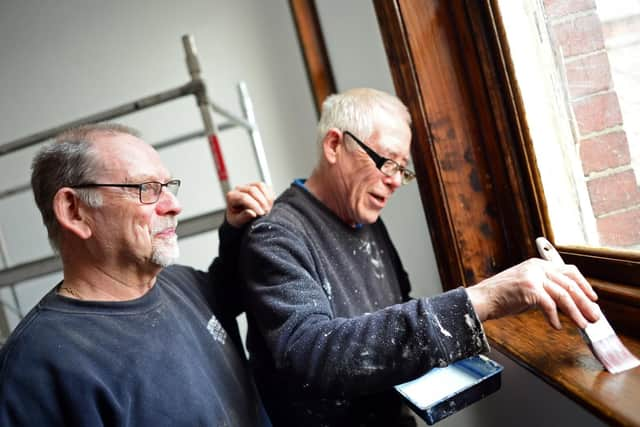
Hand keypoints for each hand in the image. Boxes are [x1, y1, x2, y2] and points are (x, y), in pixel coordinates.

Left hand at [225, 182, 273, 227]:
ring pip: (260, 185)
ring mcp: (248, 185)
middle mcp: (239, 189)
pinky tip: (269, 204)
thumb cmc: (237, 218)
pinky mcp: (255, 185)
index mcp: (231, 196)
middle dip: (262, 202)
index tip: (261, 213)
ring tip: (268, 208)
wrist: (240, 216)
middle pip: (252, 190)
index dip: (254, 205)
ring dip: (266, 197)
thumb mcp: (237, 221)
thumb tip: (252, 213)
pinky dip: (269, 194)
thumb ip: (243, 217)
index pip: (244, 197)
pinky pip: (265, 186)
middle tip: (266, 212)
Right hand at [466, 258, 599, 329]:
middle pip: (570, 284)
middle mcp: (537, 267)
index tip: (592, 298)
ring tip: (582, 324)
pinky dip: (555, 317)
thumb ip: (546, 289)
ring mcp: (532, 277)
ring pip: (563, 295)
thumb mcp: (527, 288)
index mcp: (538, 264)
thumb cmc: (501, 296)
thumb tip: (567, 303)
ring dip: (575, 312)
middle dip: (585, 302)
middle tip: (594, 316)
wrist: (482, 299)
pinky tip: (556, 326)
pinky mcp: (528, 288)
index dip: (584, 285)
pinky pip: (549, 305)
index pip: (569, 271)